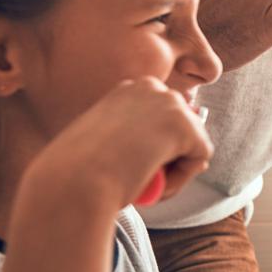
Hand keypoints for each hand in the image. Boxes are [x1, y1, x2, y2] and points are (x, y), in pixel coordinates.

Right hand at [29, 77, 212, 208]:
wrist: (72, 181)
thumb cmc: (78, 170)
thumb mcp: (109, 147)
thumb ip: (143, 141)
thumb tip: (193, 154)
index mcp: (126, 89)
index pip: (160, 118)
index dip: (152, 147)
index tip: (130, 164)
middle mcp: (150, 87)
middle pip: (181, 128)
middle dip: (168, 157)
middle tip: (139, 178)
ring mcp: (170, 103)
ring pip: (192, 145)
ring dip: (173, 172)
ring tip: (142, 184)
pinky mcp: (186, 125)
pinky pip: (199, 159)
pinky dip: (180, 180)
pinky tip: (152, 182)